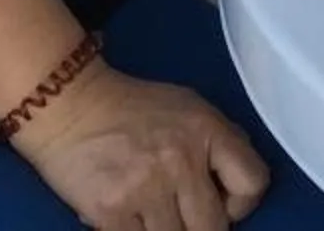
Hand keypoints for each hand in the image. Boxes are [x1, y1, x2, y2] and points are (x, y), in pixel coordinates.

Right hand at [14, 62, 268, 230]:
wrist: (70, 105)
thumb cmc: (133, 109)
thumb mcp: (190, 109)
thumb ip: (220, 142)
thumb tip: (239, 184)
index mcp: (207, 130)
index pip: (253, 182)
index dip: (243, 204)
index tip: (224, 204)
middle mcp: (181, 160)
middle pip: (214, 227)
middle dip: (202, 227)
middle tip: (185, 217)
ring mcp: (146, 188)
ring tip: (155, 216)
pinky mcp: (111, 212)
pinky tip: (132, 220)